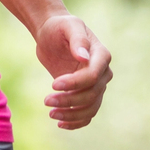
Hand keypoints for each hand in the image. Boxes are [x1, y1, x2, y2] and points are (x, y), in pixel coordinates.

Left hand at [36, 13, 111, 128]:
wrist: (51, 34)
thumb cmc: (59, 27)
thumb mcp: (67, 26)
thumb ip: (77, 40)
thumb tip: (84, 57)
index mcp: (101, 55)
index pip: (93, 76)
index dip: (75, 84)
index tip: (53, 85)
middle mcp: (103, 72)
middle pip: (91, 95)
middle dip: (69, 101)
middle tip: (46, 101)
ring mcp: (96, 85)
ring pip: (91, 108)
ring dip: (71, 114)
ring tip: (51, 113)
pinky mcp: (85, 93)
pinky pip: (87, 114)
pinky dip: (76, 122)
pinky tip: (60, 123)